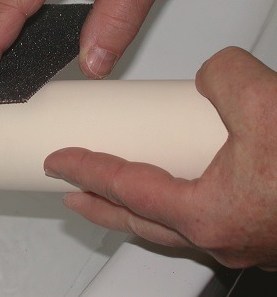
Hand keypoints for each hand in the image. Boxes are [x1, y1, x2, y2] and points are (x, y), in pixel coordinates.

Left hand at [44, 47, 276, 269]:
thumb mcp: (265, 101)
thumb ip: (223, 75)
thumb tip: (214, 74)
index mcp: (208, 213)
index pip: (123, 188)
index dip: (85, 169)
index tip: (56, 160)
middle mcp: (222, 236)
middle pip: (137, 221)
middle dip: (99, 205)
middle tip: (71, 189)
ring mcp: (244, 239)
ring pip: (171, 225)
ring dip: (138, 206)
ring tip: (118, 188)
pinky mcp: (264, 229)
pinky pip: (204, 217)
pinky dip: (178, 201)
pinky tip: (185, 181)